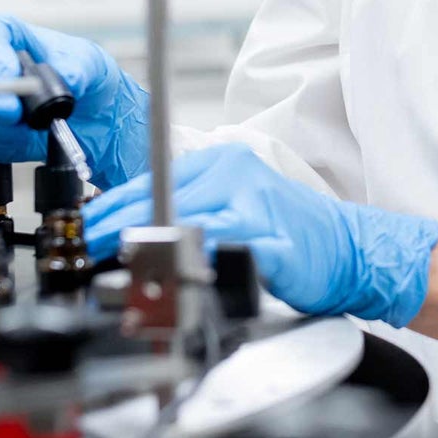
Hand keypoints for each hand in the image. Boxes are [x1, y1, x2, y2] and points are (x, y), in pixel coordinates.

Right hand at [0, 14, 150, 189]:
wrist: (95, 119)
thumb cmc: (86, 78)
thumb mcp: (92, 63)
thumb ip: (78, 65)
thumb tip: (66, 75)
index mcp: (9, 38)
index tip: (7, 72)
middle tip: (13, 112)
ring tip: (29, 128)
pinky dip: (5, 145)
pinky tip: (28, 140)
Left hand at [84, 142, 437, 326]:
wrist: (351, 251)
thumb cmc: (291, 236)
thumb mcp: (231, 211)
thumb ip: (189, 214)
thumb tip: (132, 233)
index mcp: (221, 163)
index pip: (152, 181)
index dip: (113, 209)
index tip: (86, 231)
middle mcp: (233, 173)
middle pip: (158, 197)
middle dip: (118, 227)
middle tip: (90, 249)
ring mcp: (252, 202)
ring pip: (183, 219)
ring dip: (146, 246)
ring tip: (121, 265)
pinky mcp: (268, 236)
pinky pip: (219, 246)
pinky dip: (191, 262)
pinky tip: (171, 273)